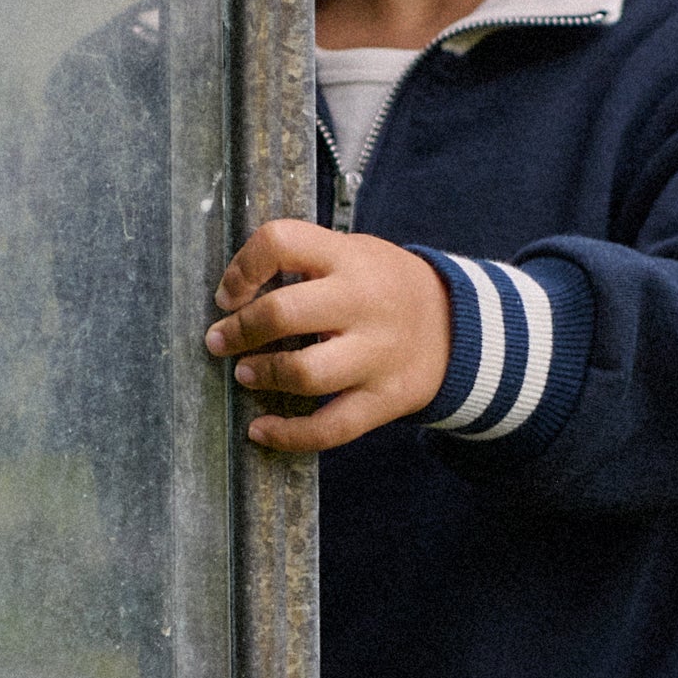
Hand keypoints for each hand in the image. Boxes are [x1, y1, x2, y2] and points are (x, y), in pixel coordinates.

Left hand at [207, 217, 451, 453]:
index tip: (229, 294)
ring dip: (262, 375)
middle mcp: (363, 303)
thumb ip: (305, 264)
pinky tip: (261, 430)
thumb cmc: (385, 288)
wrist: (457, 327)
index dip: (242, 268)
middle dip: (239, 330)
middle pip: (284, 313)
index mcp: (349, 258)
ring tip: (246, 374)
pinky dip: (287, 435)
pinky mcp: (384, 399)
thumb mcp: (354, 254)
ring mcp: (376, 355)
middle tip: (220, 340)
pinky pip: (328, 427)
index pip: (281, 242)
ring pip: (304, 373)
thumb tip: (234, 295)